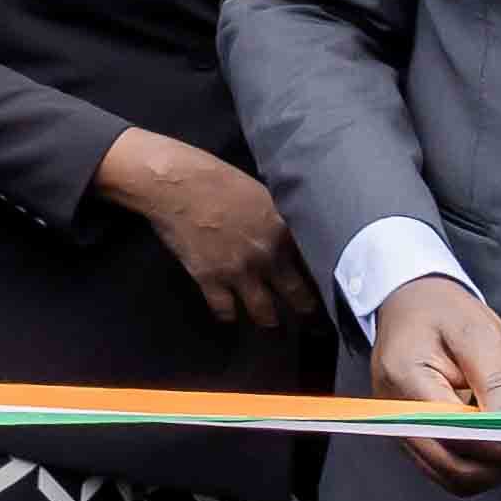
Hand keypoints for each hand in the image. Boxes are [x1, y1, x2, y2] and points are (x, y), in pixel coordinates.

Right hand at [93, 130, 314, 333]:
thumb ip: (277, 217)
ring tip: (271, 322)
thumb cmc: (215, 178)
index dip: (320, 277)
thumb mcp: (259, 192)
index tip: (326, 286)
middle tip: (310, 319)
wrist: (174, 184)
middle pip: (296, 294)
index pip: (313, 263)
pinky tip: (230, 313)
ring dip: (268, 319)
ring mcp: (239, 271)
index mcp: (283, 229)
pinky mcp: (211, 280)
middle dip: (305, 309)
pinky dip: (228, 314)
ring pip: (264, 311)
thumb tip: (286, 232)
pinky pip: (225, 310)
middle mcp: (267, 256)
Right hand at [370, 275, 500, 495]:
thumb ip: (498, 384)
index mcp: (405, 380)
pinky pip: (448, 466)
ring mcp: (400, 429)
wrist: (410, 304)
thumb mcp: (477, 334)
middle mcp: (393, 415)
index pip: (456, 435)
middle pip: (451, 469)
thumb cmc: (442, 312)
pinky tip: (500, 441)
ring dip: (492, 469)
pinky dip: (480, 463)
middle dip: (500, 466)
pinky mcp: (413, 437)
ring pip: (451, 476)